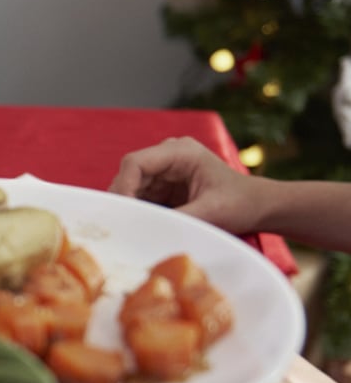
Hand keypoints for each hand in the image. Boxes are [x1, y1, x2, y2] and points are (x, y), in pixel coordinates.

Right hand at [108, 136, 266, 234]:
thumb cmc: (240, 204)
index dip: (123, 186)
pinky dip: (138, 210)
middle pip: (128, 174)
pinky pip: (140, 196)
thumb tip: (143, 230)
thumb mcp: (209, 213)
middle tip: (123, 224)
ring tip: (131, 226)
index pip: (135, 162)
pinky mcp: (163, 186)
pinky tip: (141, 224)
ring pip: (131, 186)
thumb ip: (175, 218)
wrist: (258, 207)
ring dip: (130, 206)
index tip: (123, 212)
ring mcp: (164, 170)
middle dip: (124, 198)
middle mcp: (168, 156)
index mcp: (180, 151)